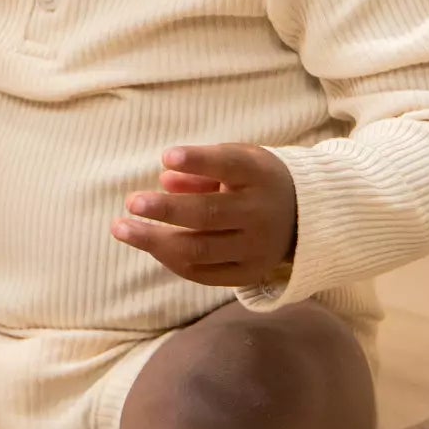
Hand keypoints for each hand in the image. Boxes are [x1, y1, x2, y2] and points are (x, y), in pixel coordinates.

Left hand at [112, 144, 297, 287]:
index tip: (167, 156)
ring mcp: (257, 248)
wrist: (306, 217)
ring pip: (199, 251)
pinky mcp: (249, 273)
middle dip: (165, 210)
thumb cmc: (254, 181)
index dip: (199, 161)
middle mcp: (261, 214)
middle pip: (208, 215)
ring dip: (155, 241)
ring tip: (122, 229)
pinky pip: (203, 273)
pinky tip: (150, 246)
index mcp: (260, 176)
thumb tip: (165, 179)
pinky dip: (171, 259)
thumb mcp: (237, 161)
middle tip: (131, 202)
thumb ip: (202, 167)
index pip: (230, 166)